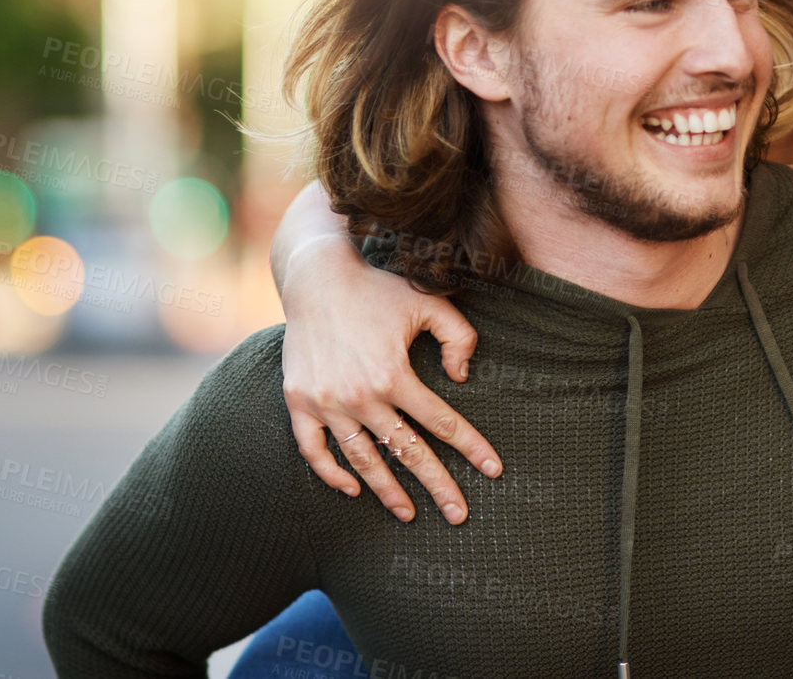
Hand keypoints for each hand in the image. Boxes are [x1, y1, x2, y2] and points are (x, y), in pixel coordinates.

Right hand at [280, 236, 502, 525]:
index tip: (493, 470)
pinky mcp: (299, 402)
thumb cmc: (377, 289)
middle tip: (459, 515)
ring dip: (387, 491)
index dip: (471, 447)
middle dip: (437, 487)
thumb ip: (459, 336)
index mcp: (393, 374)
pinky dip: (331, 474)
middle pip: (407, 452)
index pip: (441, 422)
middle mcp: (360, 395)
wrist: (316, 277)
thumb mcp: (428, 303)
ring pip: (362, 460)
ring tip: (408, 514)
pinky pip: (314, 450)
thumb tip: (461, 379)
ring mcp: (326, 402)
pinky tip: (353, 489)